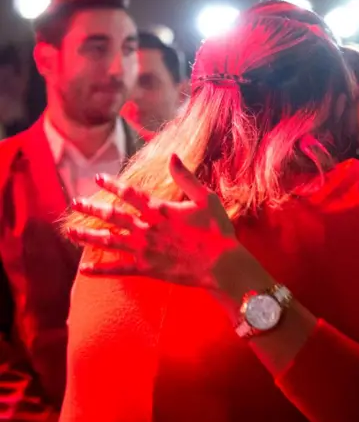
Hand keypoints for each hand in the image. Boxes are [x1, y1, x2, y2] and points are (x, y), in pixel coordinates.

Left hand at [67, 154, 237, 289]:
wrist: (221, 264)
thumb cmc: (216, 230)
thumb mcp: (205, 198)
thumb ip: (186, 177)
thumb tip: (173, 155)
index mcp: (160, 210)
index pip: (130, 194)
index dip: (113, 184)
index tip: (98, 178)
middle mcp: (148, 228)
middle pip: (113, 216)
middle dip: (92, 208)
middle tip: (76, 202)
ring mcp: (145, 250)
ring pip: (109, 241)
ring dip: (88, 236)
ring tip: (70, 231)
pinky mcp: (147, 268)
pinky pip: (118, 269)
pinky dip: (100, 269)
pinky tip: (84, 269)